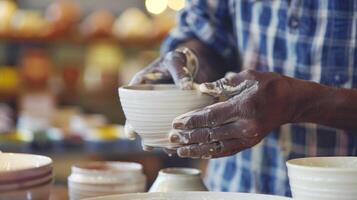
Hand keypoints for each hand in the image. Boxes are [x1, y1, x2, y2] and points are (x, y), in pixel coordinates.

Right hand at [124, 48, 198, 149]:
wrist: (187, 63)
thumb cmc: (176, 59)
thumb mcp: (176, 60)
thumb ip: (179, 71)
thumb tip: (186, 87)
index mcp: (140, 87)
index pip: (130, 106)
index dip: (129, 122)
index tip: (131, 134)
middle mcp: (147, 101)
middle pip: (141, 122)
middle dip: (144, 136)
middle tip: (149, 147)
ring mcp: (159, 108)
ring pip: (155, 127)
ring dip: (159, 140)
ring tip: (166, 149)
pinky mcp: (171, 113)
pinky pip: (169, 125)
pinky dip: (172, 135)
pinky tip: (179, 145)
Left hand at [169, 70, 297, 158]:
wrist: (292, 102)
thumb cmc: (270, 85)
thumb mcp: (248, 77)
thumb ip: (224, 84)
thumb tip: (202, 89)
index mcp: (244, 108)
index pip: (211, 117)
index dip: (192, 121)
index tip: (176, 123)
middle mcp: (246, 127)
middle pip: (211, 135)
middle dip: (189, 137)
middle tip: (171, 138)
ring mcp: (248, 138)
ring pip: (217, 147)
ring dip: (196, 149)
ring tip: (179, 151)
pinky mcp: (249, 143)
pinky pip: (227, 151)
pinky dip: (211, 153)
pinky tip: (198, 153)